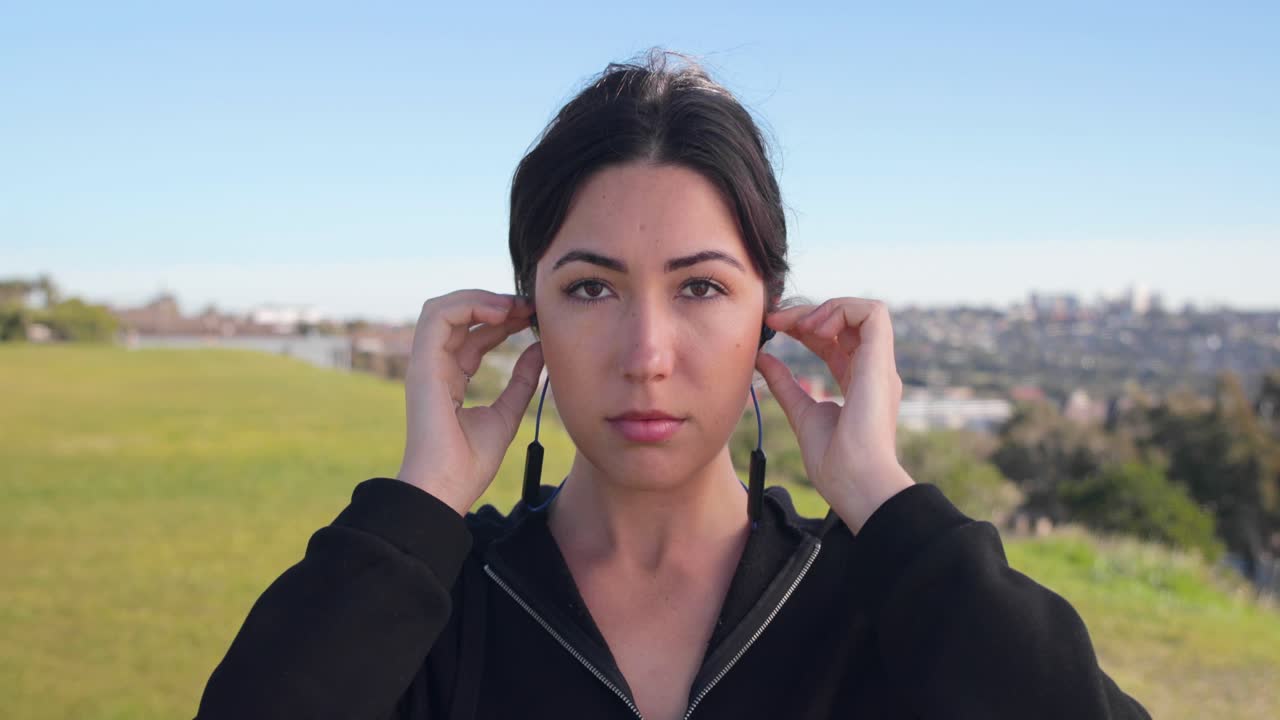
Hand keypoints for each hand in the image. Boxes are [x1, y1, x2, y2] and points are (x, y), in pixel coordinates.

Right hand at [396, 290, 543, 515]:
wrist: (446, 487)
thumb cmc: (470, 463)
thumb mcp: (507, 414)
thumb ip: (521, 381)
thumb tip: (539, 350)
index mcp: (451, 378)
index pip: (473, 336)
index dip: (502, 320)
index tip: (533, 318)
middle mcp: (436, 367)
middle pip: (459, 317)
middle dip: (494, 304)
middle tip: (529, 306)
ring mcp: (426, 364)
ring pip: (443, 308)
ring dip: (480, 299)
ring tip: (514, 305)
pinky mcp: (423, 365)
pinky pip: (437, 317)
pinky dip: (468, 305)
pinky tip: (500, 312)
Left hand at [754, 298, 913, 532]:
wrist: (856, 483)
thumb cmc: (835, 462)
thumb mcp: (802, 413)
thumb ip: (785, 385)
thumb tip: (762, 359)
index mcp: (858, 382)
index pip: (834, 341)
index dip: (804, 328)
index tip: (772, 328)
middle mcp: (873, 370)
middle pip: (846, 323)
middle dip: (808, 313)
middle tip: (775, 320)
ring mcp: (879, 365)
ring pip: (863, 311)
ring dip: (826, 308)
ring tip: (796, 325)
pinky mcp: (880, 361)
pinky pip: (873, 313)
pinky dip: (841, 310)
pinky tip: (813, 329)